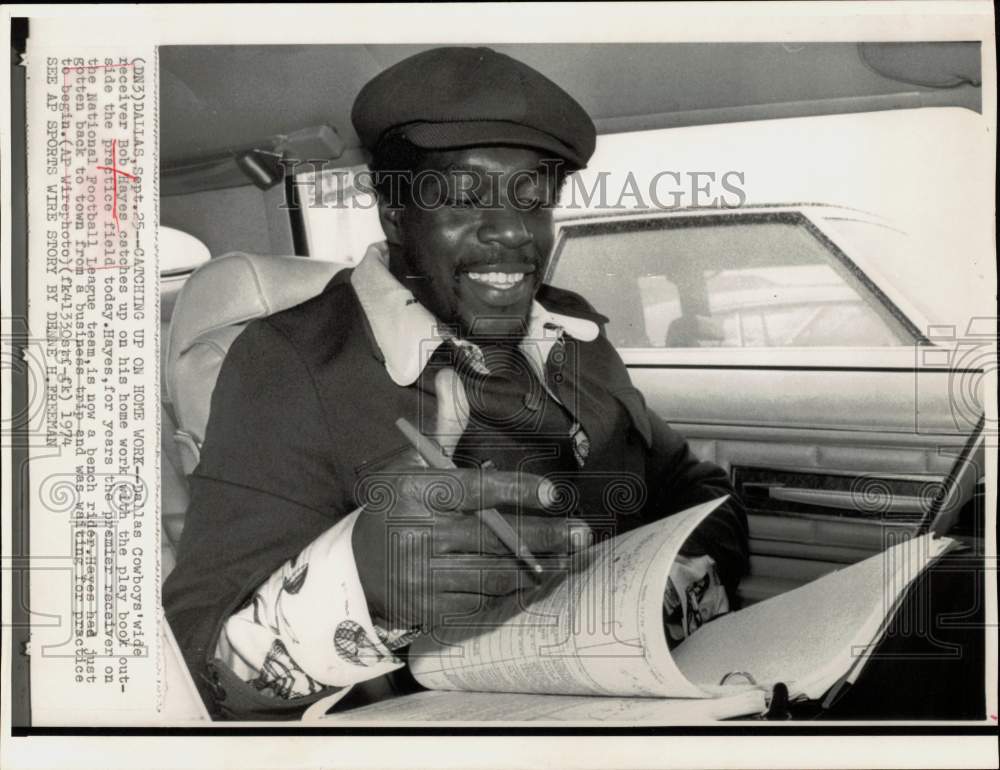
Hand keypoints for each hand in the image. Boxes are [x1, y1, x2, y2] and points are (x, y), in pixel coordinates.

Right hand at [352, 368, 591, 629]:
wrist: (357, 568)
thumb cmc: (397, 506)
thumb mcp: (413, 463)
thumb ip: (443, 428)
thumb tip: (453, 380)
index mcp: (414, 492)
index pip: (475, 490)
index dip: (518, 490)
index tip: (554, 493)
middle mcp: (417, 534)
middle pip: (495, 536)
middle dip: (545, 536)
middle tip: (581, 534)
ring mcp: (423, 576)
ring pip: (494, 573)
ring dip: (538, 567)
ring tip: (570, 558)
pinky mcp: (430, 609)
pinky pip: (482, 601)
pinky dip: (513, 592)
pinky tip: (537, 581)